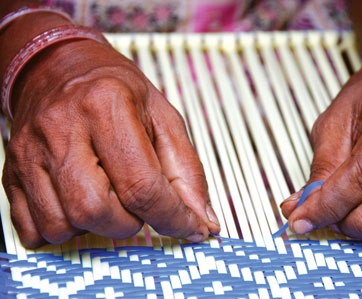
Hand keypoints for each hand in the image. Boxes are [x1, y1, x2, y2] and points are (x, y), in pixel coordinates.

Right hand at [2, 39, 219, 247]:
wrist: (59, 67)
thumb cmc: (116, 91)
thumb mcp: (164, 118)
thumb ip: (186, 172)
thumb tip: (202, 222)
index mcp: (106, 106)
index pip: (141, 185)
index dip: (173, 218)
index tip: (190, 229)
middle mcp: (62, 128)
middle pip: (95, 210)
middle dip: (129, 223)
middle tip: (137, 202)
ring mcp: (30, 152)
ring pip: (63, 224)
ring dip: (97, 226)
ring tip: (107, 197)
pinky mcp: (12, 172)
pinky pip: (35, 229)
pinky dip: (65, 229)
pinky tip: (79, 203)